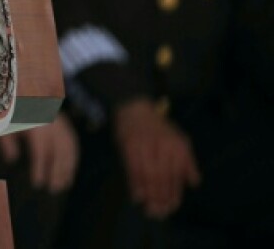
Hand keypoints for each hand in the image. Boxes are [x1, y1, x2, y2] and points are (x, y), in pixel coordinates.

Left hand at [0, 112, 78, 192]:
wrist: (15, 82)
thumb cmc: (5, 105)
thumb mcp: (0, 120)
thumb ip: (5, 139)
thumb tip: (11, 161)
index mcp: (33, 119)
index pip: (41, 148)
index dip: (40, 167)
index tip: (37, 183)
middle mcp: (49, 118)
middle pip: (58, 149)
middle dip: (57, 171)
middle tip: (52, 189)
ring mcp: (57, 117)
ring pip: (68, 145)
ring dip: (68, 167)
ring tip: (63, 185)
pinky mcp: (61, 118)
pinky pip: (71, 139)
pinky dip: (72, 156)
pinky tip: (69, 171)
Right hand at [113, 98, 200, 218]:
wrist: (135, 109)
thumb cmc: (160, 128)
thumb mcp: (181, 140)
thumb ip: (188, 162)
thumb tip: (194, 183)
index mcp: (177, 146)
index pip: (177, 175)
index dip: (175, 193)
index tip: (171, 207)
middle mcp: (162, 146)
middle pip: (162, 177)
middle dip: (161, 197)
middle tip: (159, 213)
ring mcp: (144, 146)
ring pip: (148, 175)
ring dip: (149, 194)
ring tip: (149, 209)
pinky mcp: (129, 146)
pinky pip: (133, 169)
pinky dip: (134, 183)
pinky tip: (137, 196)